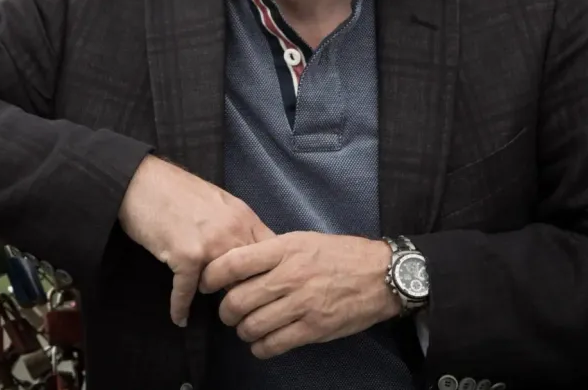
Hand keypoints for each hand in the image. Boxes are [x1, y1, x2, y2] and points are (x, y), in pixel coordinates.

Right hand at [117, 155, 273, 327]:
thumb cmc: (176, 189)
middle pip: (252, 274)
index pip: (272, 252)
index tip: (262, 287)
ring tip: (218, 313)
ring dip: (219, 301)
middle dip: (247, 292)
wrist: (141, 181)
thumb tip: (247, 248)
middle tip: (241, 309)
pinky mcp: (185, 256)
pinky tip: (180, 317)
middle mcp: (233, 231)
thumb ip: (235, 224)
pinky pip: (186, 292)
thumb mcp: (218, 201)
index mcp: (244, 216)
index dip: (270, 273)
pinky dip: (181, 307)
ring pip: (225, 286)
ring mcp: (210, 244)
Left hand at [199, 231, 398, 358]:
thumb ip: (270, 252)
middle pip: (236, 300)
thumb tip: (236, 265)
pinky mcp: (313, 329)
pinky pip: (273, 345)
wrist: (380, 274)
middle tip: (229, 312)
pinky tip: (263, 343)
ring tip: (246, 328)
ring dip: (242, 331)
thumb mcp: (302, 240)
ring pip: (251, 326)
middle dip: (225, 311)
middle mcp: (289, 276)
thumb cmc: (339, 254)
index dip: (211, 276)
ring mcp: (301, 304)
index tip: (207, 283)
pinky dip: (261, 348)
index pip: (233, 263)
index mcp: (284, 249)